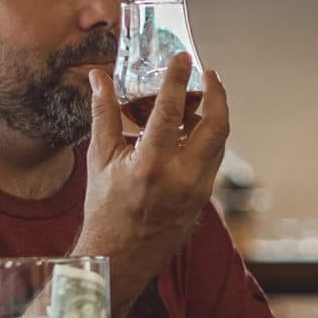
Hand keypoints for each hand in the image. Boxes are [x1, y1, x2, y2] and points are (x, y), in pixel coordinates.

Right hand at [79, 52, 229, 310]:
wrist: (120, 259)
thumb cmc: (104, 209)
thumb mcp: (100, 159)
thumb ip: (104, 114)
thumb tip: (98, 77)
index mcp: (151, 166)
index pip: (172, 111)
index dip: (179, 80)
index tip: (184, 58)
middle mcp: (182, 178)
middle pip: (216, 124)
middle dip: (216, 94)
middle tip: (207, 74)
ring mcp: (199, 190)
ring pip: (219, 141)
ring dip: (213, 115)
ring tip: (196, 97)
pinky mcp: (205, 198)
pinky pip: (213, 158)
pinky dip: (207, 138)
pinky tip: (191, 127)